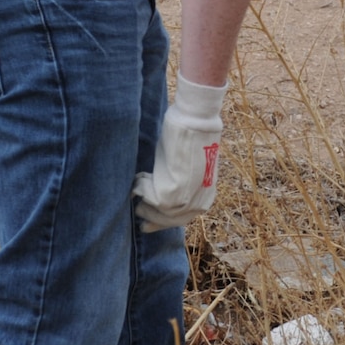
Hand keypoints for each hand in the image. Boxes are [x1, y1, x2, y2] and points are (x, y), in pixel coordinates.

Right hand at [133, 78, 226, 230]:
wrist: (196, 120)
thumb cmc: (189, 136)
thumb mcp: (185, 167)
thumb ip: (176, 183)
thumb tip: (155, 194)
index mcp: (206, 196)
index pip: (183, 219)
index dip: (162, 222)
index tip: (147, 224)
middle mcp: (201, 201)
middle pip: (172, 221)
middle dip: (152, 217)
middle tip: (138, 210)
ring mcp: (191, 198)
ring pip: (162, 213)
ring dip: (146, 203)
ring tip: (138, 189)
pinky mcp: (179, 190)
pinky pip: (155, 200)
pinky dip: (144, 190)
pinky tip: (141, 179)